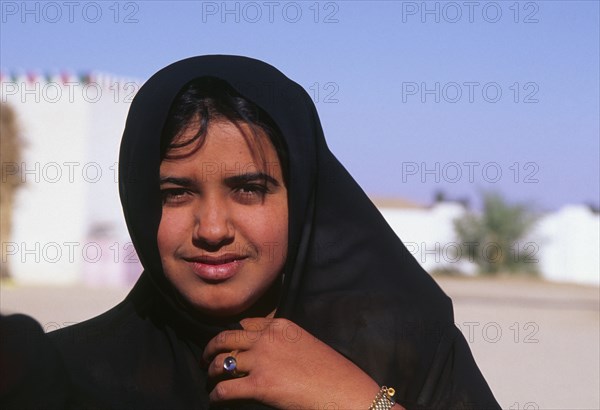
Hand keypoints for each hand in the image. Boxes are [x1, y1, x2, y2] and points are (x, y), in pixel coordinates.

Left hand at [203, 317, 387, 408]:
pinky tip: (216, 400)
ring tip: (210, 379)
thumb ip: (284, 343)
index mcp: (281, 325)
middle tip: (206, 359)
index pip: (245, 324)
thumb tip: (266, 355)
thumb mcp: (307, 344)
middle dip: (211, 349)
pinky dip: (216, 395)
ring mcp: (262, 360)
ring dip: (211, 372)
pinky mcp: (259, 385)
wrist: (345, 391)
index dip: (231, 335)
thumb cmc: (332, 373)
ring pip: (221, 362)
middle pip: (226, 338)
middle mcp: (267, 338)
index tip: (226, 344)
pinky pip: (225, 389)